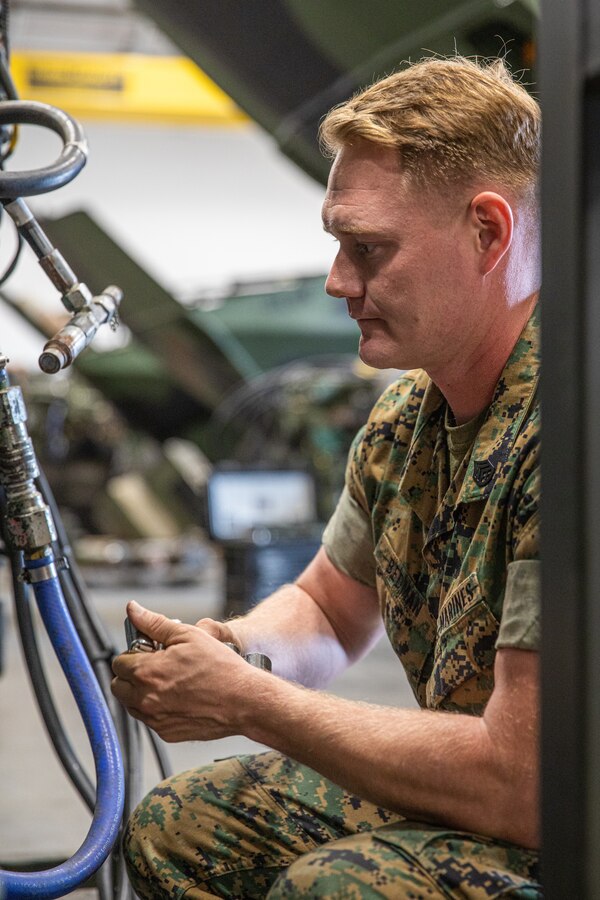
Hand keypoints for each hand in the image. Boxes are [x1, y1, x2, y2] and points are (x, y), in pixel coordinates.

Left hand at [111, 600, 258, 741]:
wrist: (244, 700)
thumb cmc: (220, 666)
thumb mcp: (188, 635)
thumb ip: (154, 623)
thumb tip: (133, 609)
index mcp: (146, 672)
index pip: (118, 663)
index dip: (133, 654)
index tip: (149, 652)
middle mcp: (145, 699)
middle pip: (118, 686)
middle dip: (131, 674)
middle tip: (154, 666)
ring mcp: (155, 719)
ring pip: (131, 705)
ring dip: (140, 692)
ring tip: (168, 681)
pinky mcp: (166, 733)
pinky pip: (150, 720)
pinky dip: (156, 708)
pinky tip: (178, 697)